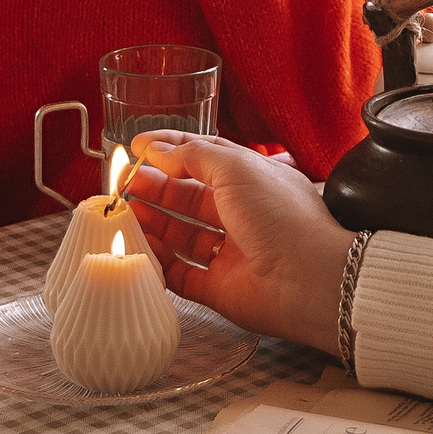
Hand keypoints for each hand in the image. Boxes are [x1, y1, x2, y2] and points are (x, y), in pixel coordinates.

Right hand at [124, 133, 349, 353]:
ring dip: (153, 221)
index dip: (172, 150)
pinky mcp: (219, 288)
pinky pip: (181, 273)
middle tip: (125, 181)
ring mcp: (230, 253)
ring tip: (125, 209)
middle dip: (157, 186)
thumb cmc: (281, 216)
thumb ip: (195, 155)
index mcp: (253, 180)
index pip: (207, 157)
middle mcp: (242, 215)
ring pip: (182, 234)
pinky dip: (159, 261)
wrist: (307, 279)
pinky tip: (140, 246)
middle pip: (190, 196)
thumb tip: (160, 150)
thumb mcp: (237, 167)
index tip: (139, 145)